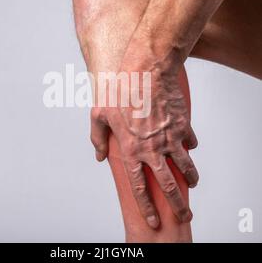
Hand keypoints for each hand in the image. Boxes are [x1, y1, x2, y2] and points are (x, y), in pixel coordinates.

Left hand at [90, 39, 198, 228]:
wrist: (145, 71)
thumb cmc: (119, 91)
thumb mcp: (99, 114)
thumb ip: (97, 138)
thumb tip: (97, 157)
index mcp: (131, 149)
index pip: (139, 187)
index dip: (146, 206)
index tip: (152, 220)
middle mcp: (152, 149)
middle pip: (168, 185)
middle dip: (178, 205)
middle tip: (184, 215)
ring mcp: (170, 138)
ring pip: (185, 167)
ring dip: (191, 178)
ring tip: (193, 184)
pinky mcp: (183, 125)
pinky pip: (190, 142)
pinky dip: (190, 148)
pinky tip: (190, 150)